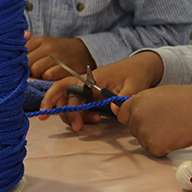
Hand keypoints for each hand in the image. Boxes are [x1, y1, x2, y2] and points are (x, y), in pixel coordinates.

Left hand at [26, 34, 94, 79]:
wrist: (84, 52)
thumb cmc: (60, 51)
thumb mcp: (45, 44)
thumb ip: (29, 44)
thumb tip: (24, 35)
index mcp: (41, 40)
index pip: (21, 52)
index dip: (22, 62)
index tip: (28, 65)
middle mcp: (49, 46)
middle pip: (27, 63)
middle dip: (29, 70)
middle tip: (36, 72)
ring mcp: (58, 56)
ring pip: (36, 70)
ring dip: (39, 75)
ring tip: (46, 73)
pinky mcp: (66, 67)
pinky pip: (48, 76)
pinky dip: (49, 79)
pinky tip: (54, 76)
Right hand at [38, 51, 164, 129]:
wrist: (143, 67)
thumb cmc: (137, 73)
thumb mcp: (134, 86)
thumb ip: (123, 98)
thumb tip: (112, 110)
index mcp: (93, 78)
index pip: (68, 88)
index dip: (55, 100)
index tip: (48, 115)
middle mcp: (87, 82)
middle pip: (64, 96)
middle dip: (61, 110)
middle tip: (68, 125)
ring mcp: (89, 89)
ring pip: (71, 103)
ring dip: (75, 116)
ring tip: (94, 121)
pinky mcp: (93, 95)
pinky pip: (81, 106)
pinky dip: (83, 115)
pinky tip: (96, 119)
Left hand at [115, 84, 191, 156]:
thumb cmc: (184, 99)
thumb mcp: (157, 94)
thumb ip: (138, 102)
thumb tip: (114, 108)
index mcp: (136, 102)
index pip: (122, 115)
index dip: (134, 117)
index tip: (146, 117)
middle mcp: (137, 118)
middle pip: (134, 129)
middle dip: (146, 127)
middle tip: (166, 120)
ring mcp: (145, 134)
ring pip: (144, 141)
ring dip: (155, 138)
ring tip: (173, 126)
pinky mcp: (155, 147)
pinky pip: (155, 150)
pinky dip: (164, 146)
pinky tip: (175, 135)